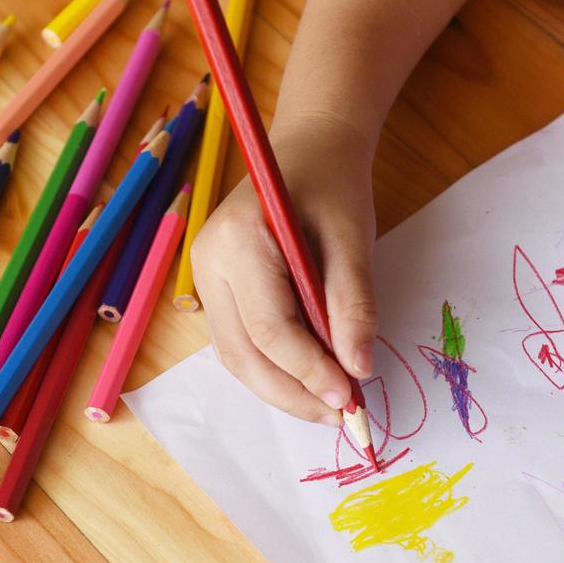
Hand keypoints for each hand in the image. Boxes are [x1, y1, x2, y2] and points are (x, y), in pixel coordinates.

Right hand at [191, 113, 378, 423]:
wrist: (309, 147)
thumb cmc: (332, 184)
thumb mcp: (353, 237)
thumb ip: (354, 304)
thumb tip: (359, 369)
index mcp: (238, 242)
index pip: (270, 329)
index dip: (309, 371)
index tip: (349, 398)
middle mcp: (207, 264)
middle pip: (244, 354)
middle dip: (292, 393)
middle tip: (340, 415)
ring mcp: (204, 279)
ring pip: (237, 358)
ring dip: (282, 389)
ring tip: (328, 405)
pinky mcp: (215, 291)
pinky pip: (240, 344)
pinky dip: (274, 369)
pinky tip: (309, 380)